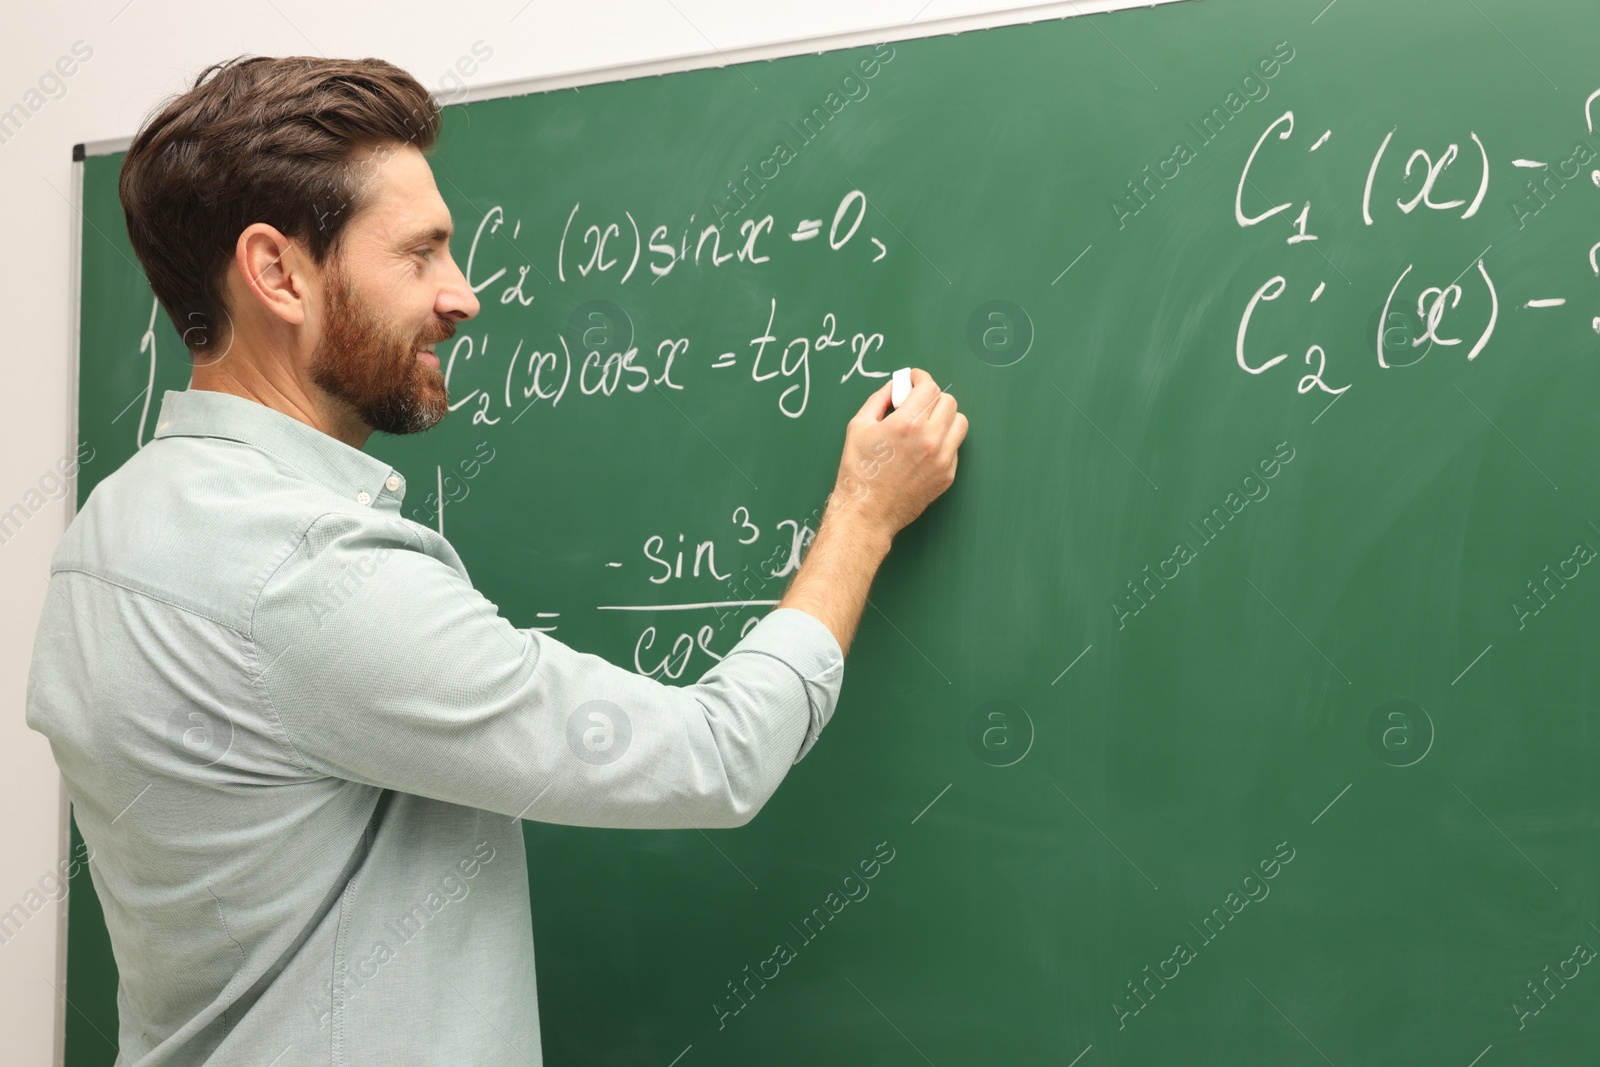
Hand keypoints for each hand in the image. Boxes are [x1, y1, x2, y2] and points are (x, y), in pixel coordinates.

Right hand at [825, 368, 966, 542]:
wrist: (866, 513)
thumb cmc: (859, 472)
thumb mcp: (859, 426)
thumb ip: (880, 399)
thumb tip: (896, 387)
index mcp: (907, 424)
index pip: (929, 387)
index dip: (920, 378)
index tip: (913, 380)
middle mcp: (929, 439)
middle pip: (948, 401)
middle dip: (931, 397)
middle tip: (916, 404)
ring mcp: (942, 459)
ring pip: (959, 422)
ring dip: (944, 417)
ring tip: (925, 424)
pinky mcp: (947, 475)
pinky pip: (955, 447)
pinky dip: (943, 441)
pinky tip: (923, 448)